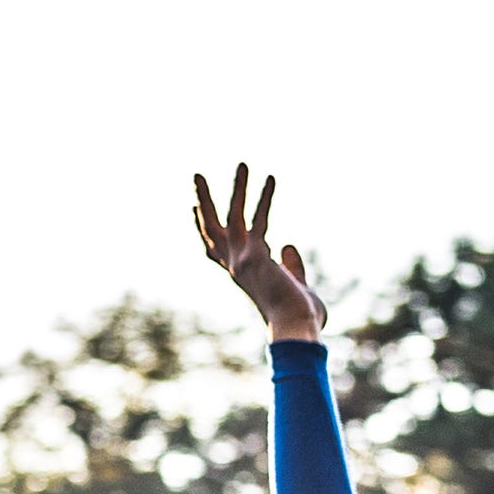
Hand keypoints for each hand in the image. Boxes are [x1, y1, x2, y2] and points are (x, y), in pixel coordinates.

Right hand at [188, 164, 324, 343]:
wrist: (296, 329)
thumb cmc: (298, 316)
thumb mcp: (294, 286)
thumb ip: (290, 267)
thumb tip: (287, 246)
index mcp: (241, 274)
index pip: (214, 248)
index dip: (203, 227)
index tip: (194, 208)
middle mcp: (234, 265)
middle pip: (211, 227)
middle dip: (204, 200)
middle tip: (197, 176)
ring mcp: (242, 260)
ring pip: (232, 217)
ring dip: (237, 189)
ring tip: (243, 163)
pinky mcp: (255, 255)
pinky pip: (259, 219)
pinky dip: (264, 198)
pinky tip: (270, 178)